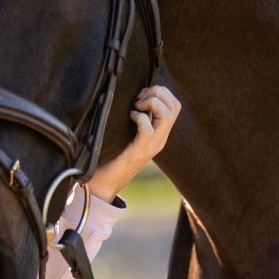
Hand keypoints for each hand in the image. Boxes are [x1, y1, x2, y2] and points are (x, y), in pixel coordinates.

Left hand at [87, 84, 180, 201]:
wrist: (103, 185)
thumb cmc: (110, 156)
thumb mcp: (127, 134)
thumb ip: (135, 120)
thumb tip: (132, 97)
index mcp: (160, 135)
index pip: (174, 106)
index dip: (161, 92)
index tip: (142, 94)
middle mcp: (160, 140)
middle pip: (175, 106)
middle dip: (158, 93)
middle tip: (139, 98)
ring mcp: (151, 147)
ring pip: (167, 116)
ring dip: (151, 103)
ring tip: (136, 106)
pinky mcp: (138, 153)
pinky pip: (148, 130)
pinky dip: (140, 118)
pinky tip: (130, 117)